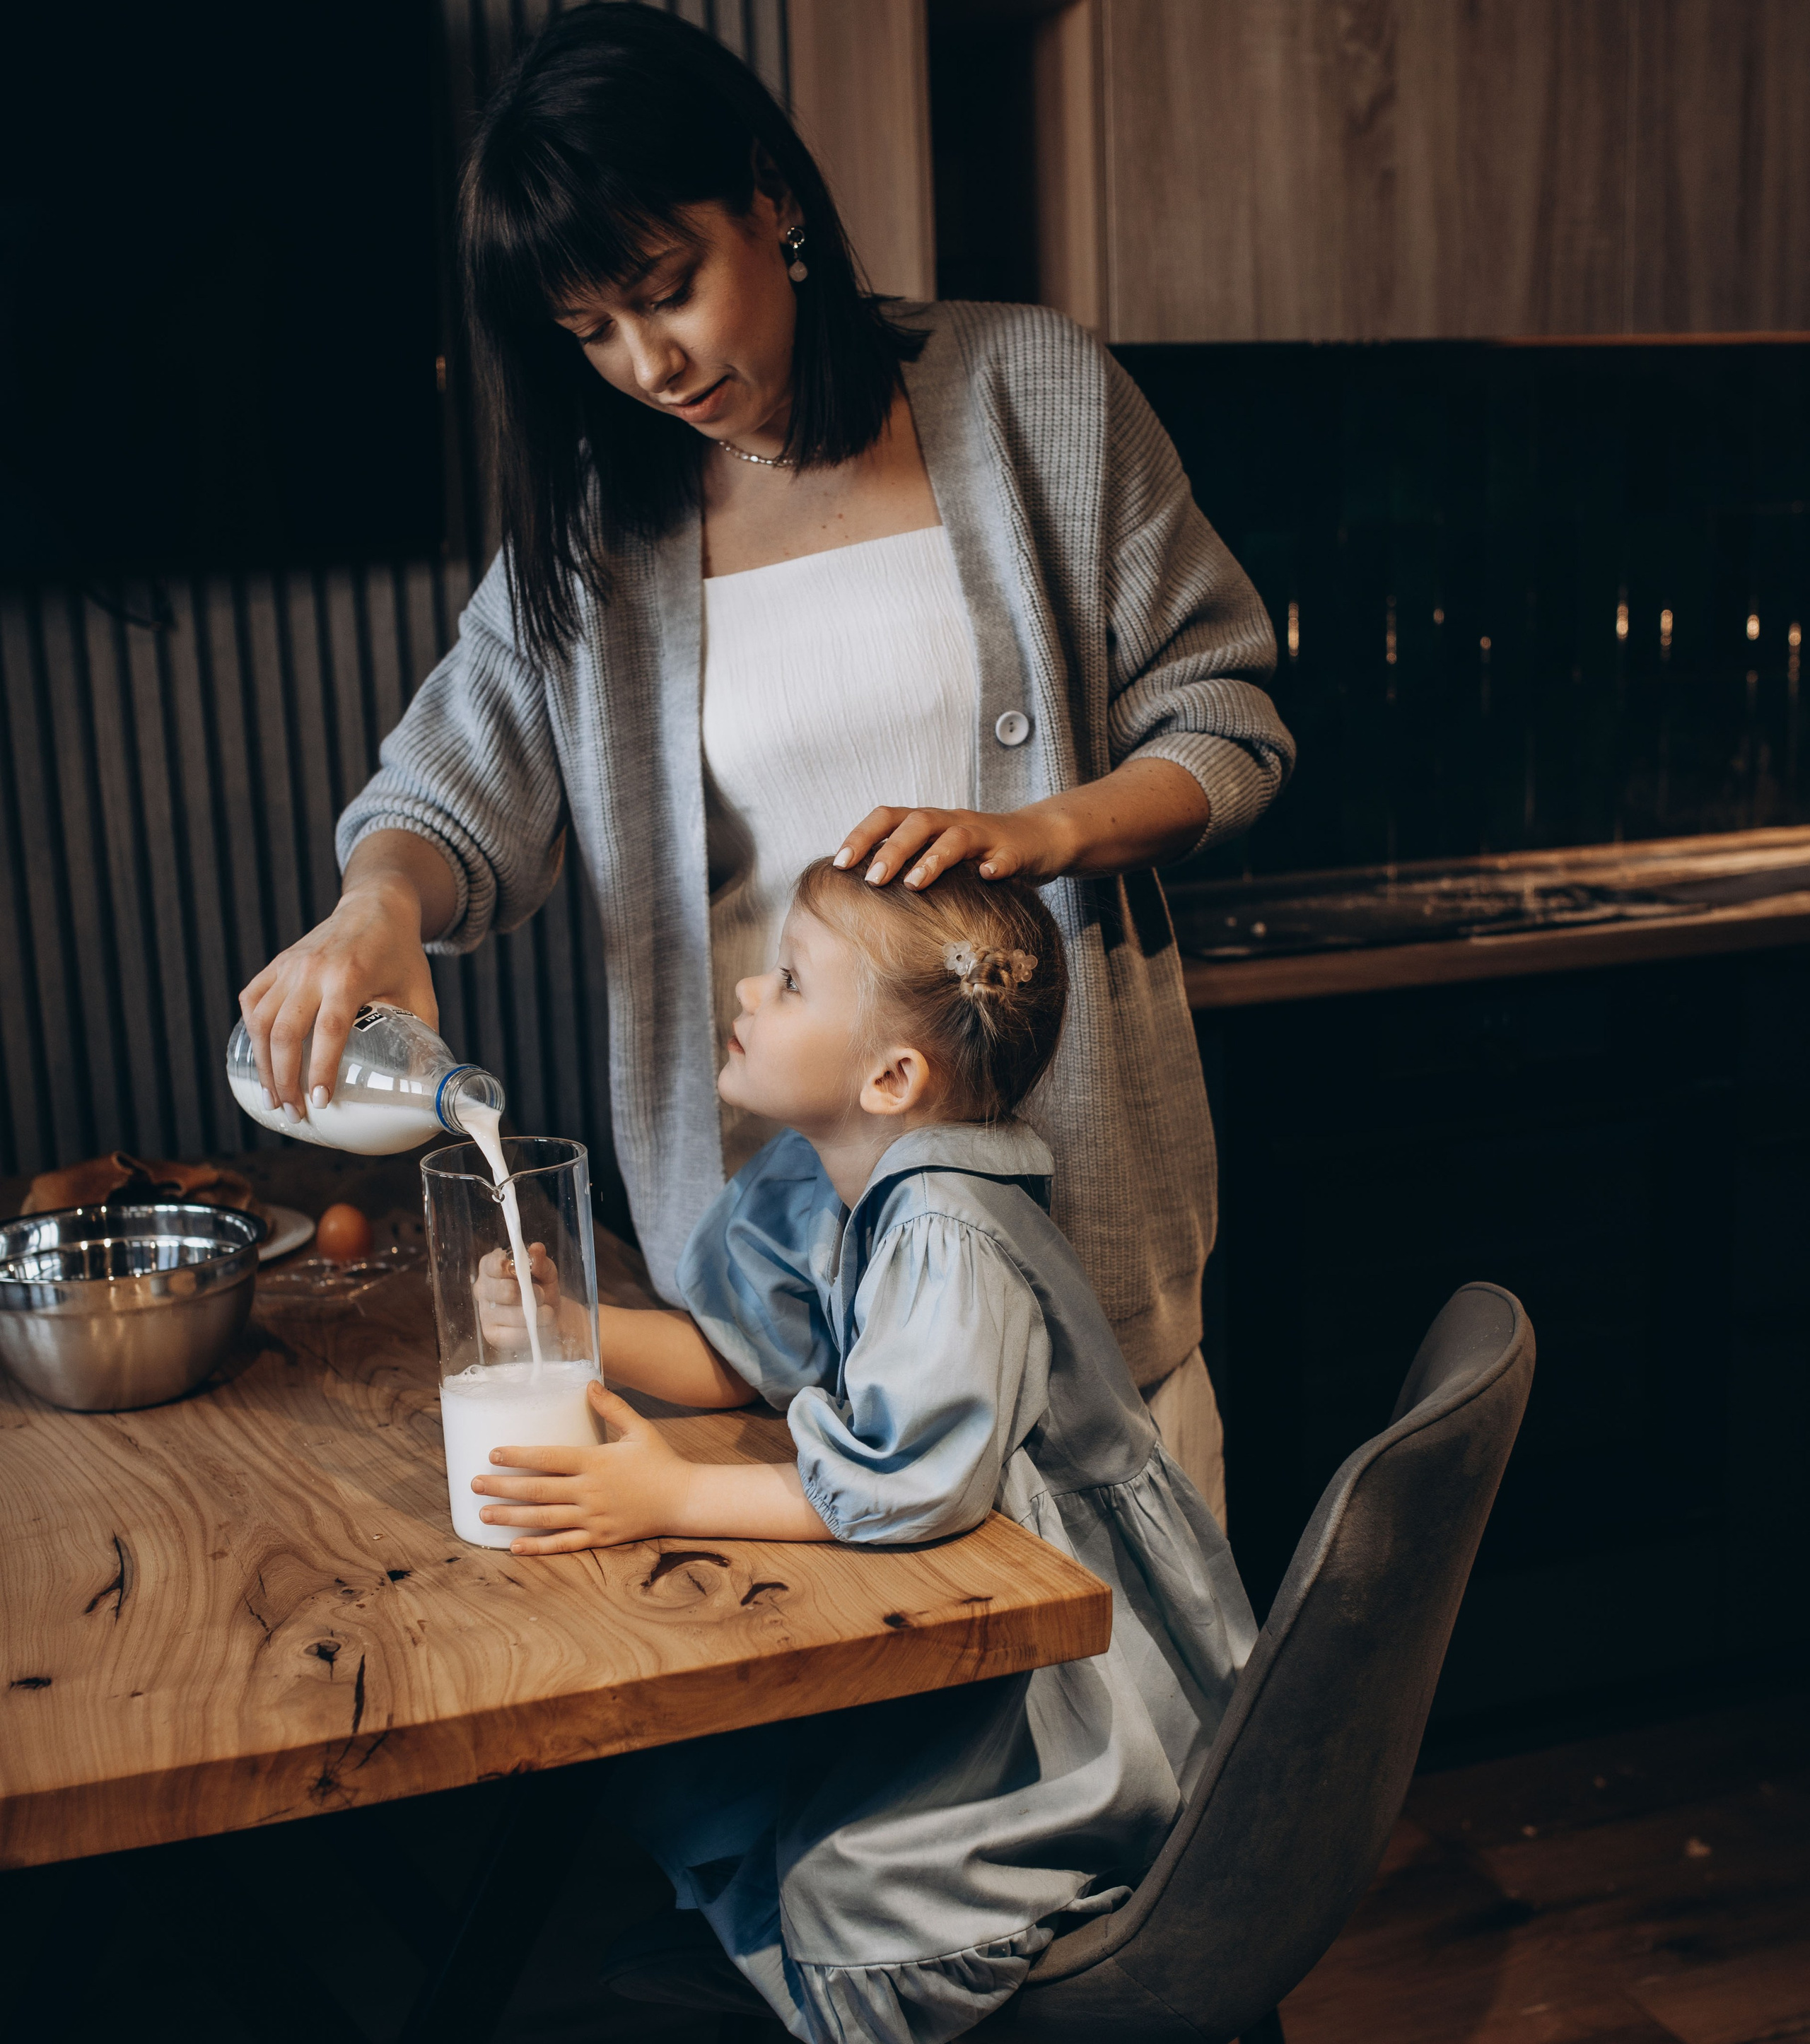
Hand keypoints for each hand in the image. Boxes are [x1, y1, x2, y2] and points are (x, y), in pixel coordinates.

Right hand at [238, 830, 455, 1112]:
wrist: (376, 906)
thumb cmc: (401, 954)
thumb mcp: (419, 993)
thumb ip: (421, 1035)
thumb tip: (422, 1085)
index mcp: (350, 976)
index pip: (329, 1030)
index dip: (321, 1069)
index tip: (320, 1102)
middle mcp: (313, 970)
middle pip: (286, 1033)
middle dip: (284, 1079)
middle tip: (294, 1112)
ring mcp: (290, 965)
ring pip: (262, 1021)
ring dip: (264, 1065)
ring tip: (275, 1097)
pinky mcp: (277, 964)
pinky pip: (252, 1001)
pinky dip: (252, 1033)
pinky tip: (260, 1059)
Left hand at [472, 1382, 697, 1551]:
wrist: (684, 1499)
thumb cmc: (660, 1460)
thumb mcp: (639, 1428)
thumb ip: (612, 1407)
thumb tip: (589, 1382)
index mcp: (596, 1461)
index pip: (549, 1457)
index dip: (518, 1456)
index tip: (493, 1453)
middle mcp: (590, 1491)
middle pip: (537, 1489)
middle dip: (503, 1487)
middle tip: (474, 1484)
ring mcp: (594, 1517)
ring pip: (544, 1518)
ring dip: (511, 1517)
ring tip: (483, 1514)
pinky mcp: (600, 1538)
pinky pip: (563, 1544)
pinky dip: (538, 1547)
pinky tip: (514, 1547)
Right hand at [475, 1242, 590, 1351]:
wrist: (550, 1315)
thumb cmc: (542, 1287)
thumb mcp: (546, 1272)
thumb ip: (541, 1261)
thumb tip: (536, 1249)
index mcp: (490, 1267)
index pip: (495, 1265)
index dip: (514, 1269)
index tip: (529, 1273)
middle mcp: (482, 1288)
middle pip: (505, 1291)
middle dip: (531, 1294)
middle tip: (542, 1295)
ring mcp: (484, 1312)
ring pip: (512, 1315)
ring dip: (536, 1314)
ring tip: (547, 1313)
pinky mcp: (491, 1334)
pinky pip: (512, 1335)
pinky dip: (531, 1331)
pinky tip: (539, 1327)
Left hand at [834, 805, 1074, 890]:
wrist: (1041, 838)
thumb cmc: (978, 855)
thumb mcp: (939, 857)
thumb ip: (906, 868)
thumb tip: (857, 897)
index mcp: (930, 823)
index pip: (888, 818)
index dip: (862, 836)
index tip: (839, 864)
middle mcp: (953, 822)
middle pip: (918, 823)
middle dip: (892, 850)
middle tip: (872, 880)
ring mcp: (986, 834)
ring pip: (957, 837)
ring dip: (933, 858)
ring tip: (914, 884)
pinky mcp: (1015, 850)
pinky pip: (1006, 856)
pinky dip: (996, 865)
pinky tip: (987, 877)